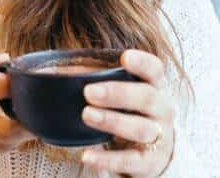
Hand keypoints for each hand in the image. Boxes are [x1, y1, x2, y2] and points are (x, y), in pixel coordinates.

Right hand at [0, 53, 36, 163]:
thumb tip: (7, 59)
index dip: (18, 83)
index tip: (24, 81)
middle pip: (4, 128)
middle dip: (27, 122)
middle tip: (37, 112)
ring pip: (1, 144)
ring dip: (21, 135)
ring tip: (27, 122)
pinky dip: (6, 142)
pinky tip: (10, 131)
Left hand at [79, 49, 174, 176]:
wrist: (153, 152)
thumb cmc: (131, 113)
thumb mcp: (125, 95)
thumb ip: (100, 81)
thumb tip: (57, 73)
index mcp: (156, 86)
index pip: (155, 70)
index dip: (142, 63)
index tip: (125, 57)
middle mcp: (162, 109)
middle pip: (146, 97)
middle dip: (118, 93)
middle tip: (89, 92)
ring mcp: (159, 136)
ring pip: (139, 128)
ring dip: (112, 121)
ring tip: (86, 115)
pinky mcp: (149, 162)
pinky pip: (129, 161)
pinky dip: (108, 159)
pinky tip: (87, 156)